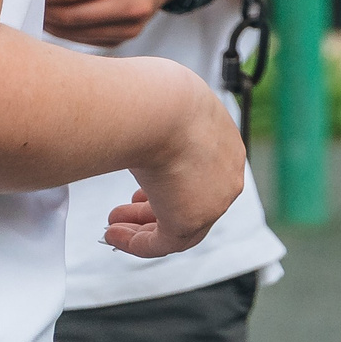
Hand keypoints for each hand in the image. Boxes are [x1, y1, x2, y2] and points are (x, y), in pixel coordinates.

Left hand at [45, 0, 197, 44]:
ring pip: (73, 31)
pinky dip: (65, 28)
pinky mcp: (129, 36)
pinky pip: (85, 39)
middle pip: (69, 14)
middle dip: (41, 5)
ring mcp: (133, 24)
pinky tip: (58, 13)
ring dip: (49, 19)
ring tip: (37, 2)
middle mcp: (134, 2)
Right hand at [103, 78, 245, 256]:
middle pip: (190, 203)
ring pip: (179, 226)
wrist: (161, 106)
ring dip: (142, 228)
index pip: (201, 176)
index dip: (169, 186)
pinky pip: (165, 243)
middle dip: (153, 209)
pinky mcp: (192, 220)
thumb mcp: (161, 110)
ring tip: (115, 225)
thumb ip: (154, 126)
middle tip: (125, 211)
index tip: (141, 192)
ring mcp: (214, 199)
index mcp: (223, 143)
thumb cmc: (156, 98)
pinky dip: (138, 243)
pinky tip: (115, 235)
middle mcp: (225, 173)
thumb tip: (131, 126)